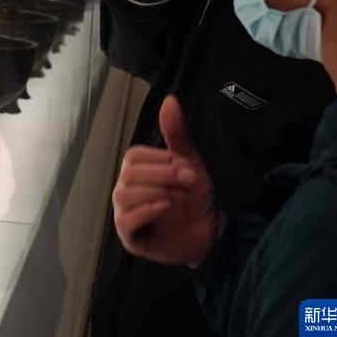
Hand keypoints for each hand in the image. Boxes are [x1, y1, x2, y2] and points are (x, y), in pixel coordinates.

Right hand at [112, 96, 223, 267]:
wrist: (212, 233)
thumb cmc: (196, 199)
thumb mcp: (190, 163)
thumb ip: (176, 133)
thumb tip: (169, 100)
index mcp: (136, 172)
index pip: (133, 156)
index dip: (160, 160)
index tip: (186, 168)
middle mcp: (125, 191)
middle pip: (129, 174)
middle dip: (163, 176)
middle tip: (188, 182)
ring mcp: (125, 213)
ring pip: (124, 195)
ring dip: (157, 192)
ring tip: (178, 199)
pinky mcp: (130, 236)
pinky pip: (125, 220)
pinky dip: (146, 210)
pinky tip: (165, 208)